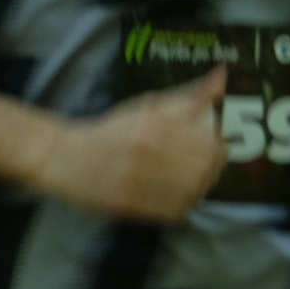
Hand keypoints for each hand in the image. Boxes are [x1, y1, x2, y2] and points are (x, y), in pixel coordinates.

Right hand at [63, 67, 228, 223]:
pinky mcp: (129, 205)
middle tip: (207, 165)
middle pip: (203, 167)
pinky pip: (175, 211)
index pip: (207, 141)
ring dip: (200, 186)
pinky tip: (178, 194)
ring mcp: (136, 180)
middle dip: (213, 167)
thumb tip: (222, 77)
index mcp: (152, 123)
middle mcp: (144, 151)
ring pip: (192, 191)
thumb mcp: (149, 106)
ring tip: (192, 179)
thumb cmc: (112, 131)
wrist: (67, 158)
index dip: (219, 145)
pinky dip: (184, 204)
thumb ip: (188, 96)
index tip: (216, 144)